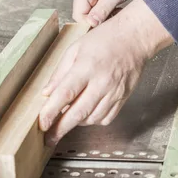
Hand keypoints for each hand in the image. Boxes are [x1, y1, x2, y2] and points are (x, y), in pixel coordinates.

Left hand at [39, 0, 173, 145]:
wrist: (134, 38)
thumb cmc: (105, 40)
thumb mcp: (75, 49)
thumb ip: (60, 73)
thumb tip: (47, 93)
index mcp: (86, 67)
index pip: (65, 94)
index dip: (51, 112)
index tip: (42, 124)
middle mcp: (101, 83)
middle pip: (78, 113)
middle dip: (61, 129)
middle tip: (49, 139)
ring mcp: (114, 93)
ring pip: (91, 119)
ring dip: (77, 122)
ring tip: (68, 117)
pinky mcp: (122, 99)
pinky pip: (105, 119)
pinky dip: (93, 120)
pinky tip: (87, 113)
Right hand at [73, 0, 139, 26]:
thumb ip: (102, 10)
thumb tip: (91, 24)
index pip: (79, 16)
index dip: (90, 24)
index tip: (106, 24)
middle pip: (82, 16)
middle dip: (97, 21)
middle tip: (113, 16)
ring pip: (88, 14)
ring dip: (101, 17)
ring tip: (114, 10)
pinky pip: (92, 10)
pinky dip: (102, 13)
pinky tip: (112, 8)